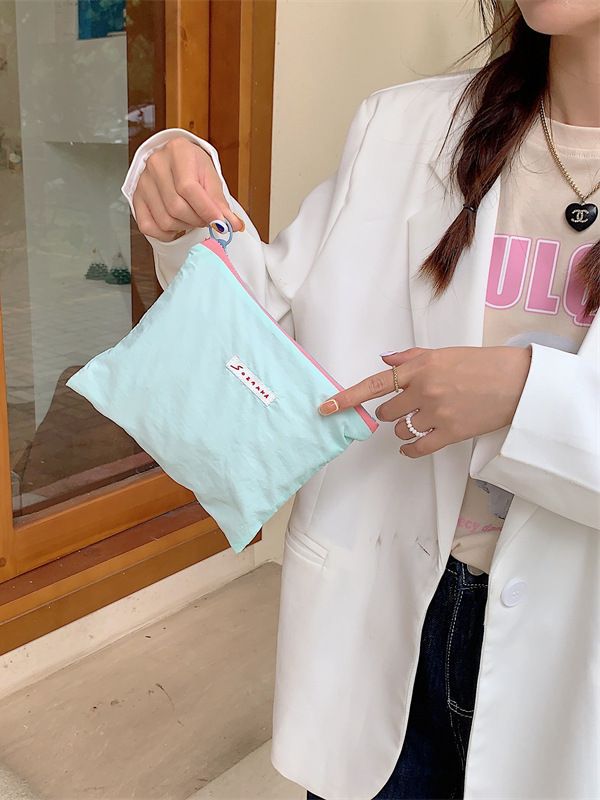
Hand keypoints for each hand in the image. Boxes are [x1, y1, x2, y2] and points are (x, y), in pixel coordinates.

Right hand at [132, 137, 243, 241]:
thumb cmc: (194, 168)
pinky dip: (167, 233)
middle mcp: (156, 164)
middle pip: (177, 207)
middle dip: (197, 220)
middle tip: (206, 218)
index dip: (206, 210)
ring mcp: (143, 182)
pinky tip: (176, 223)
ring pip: (165, 220)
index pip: (189, 188)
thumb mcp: (211, 178)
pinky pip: (150, 227)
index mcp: (178, 151)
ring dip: (184, 226)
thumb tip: (233, 225)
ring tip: (192, 217)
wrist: (175, 162)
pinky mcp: (136, 199)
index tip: (220, 223)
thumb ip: (220, 203)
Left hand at [318, 346, 531, 457]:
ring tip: (424, 420)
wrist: (517, 382)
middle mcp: (423, 389)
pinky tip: (413, 445)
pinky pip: (417, 447)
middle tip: (408, 408)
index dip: (347, 398)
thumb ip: (412, 359)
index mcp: (420, 367)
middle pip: (385, 412)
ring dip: (404, 428)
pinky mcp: (450, 433)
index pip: (374, 384)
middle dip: (390, 413)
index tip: (326, 408)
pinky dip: (411, 448)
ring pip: (400, 430)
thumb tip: (385, 360)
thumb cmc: (483, 364)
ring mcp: (436, 413)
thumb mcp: (445, 353)